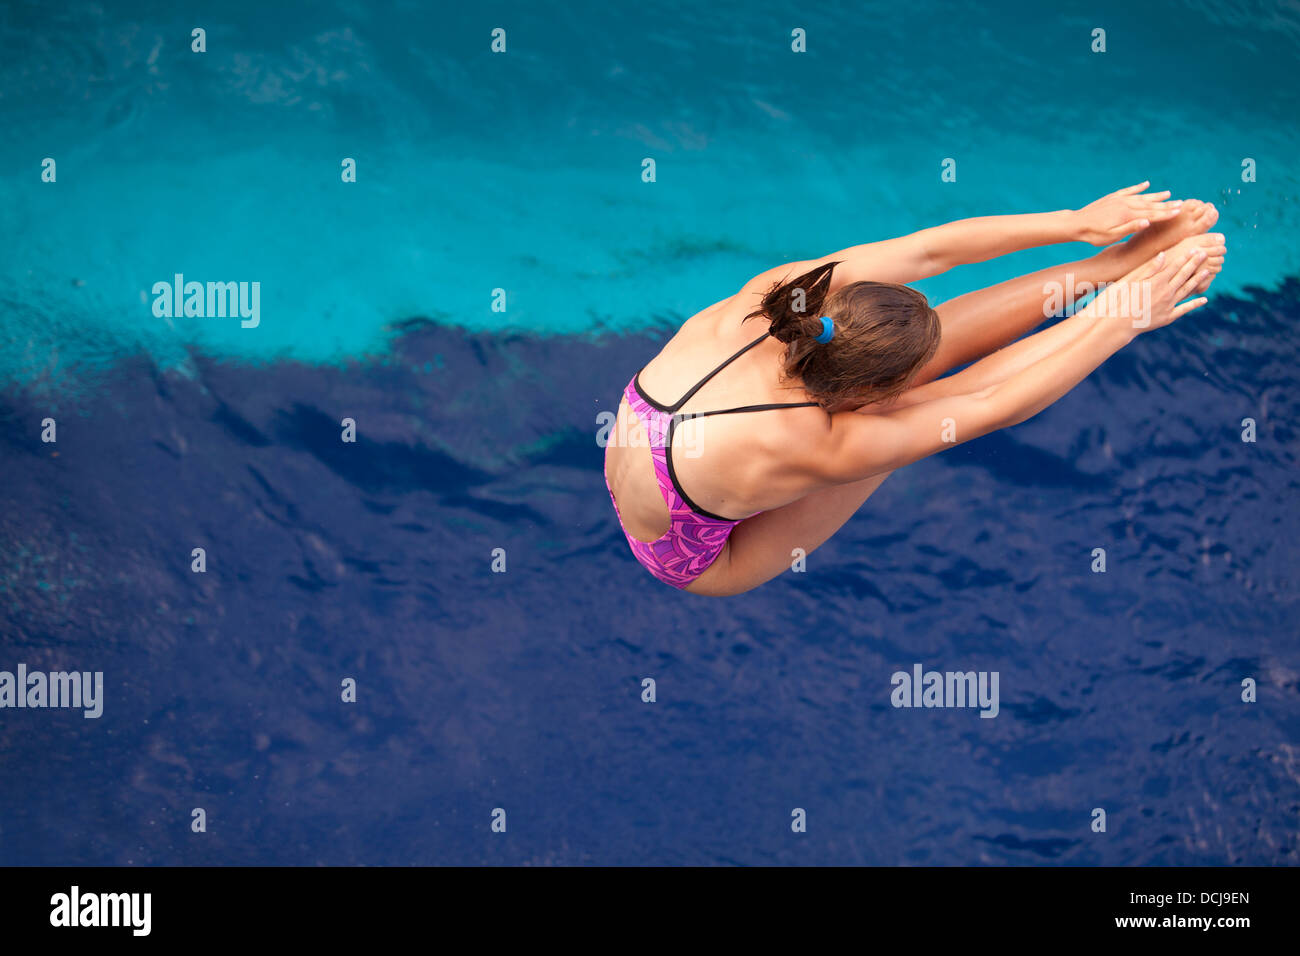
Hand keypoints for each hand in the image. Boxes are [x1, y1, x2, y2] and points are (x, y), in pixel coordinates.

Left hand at [1073, 182, 1182, 245]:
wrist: (1075, 223)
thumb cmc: (1093, 234)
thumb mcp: (1111, 236)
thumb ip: (1130, 228)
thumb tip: (1147, 221)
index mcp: (1127, 215)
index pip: (1152, 214)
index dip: (1166, 213)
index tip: (1180, 211)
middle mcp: (1126, 204)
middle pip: (1150, 204)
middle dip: (1166, 204)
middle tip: (1182, 203)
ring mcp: (1119, 199)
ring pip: (1142, 196)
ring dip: (1156, 195)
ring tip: (1169, 193)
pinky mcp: (1112, 198)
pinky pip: (1129, 190)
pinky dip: (1138, 187)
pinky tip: (1146, 184)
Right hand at [1093, 247, 1210, 333]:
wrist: (1117, 324)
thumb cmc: (1119, 300)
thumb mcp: (1130, 280)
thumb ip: (1149, 268)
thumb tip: (1163, 254)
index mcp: (1157, 282)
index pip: (1175, 266)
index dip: (1185, 257)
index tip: (1195, 249)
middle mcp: (1166, 292)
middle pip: (1184, 275)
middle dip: (1195, 264)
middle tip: (1205, 254)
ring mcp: (1168, 305)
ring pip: (1187, 290)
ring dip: (1198, 280)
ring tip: (1208, 271)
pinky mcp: (1167, 317)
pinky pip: (1184, 309)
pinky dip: (1194, 304)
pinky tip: (1204, 300)